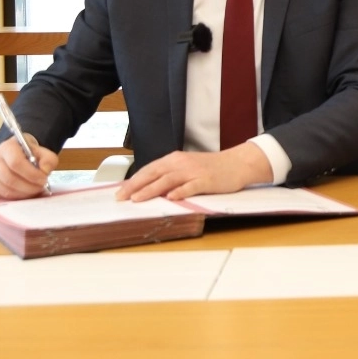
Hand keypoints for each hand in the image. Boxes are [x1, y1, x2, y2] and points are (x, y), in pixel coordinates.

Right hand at [0, 134, 57, 199]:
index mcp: (6, 147)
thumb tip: (45, 171)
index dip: (31, 174)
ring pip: (6, 190)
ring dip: (24, 194)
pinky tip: (26, 194)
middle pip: (10, 179)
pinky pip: (2, 196)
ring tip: (35, 191)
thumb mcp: (41, 151)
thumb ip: (48, 159)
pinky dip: (17, 198)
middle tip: (41, 188)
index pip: (16, 163)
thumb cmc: (28, 153)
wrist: (14, 154)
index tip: (43, 179)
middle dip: (29, 187)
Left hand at [117, 142, 273, 201]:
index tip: (119, 192)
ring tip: (138, 199)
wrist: (237, 163)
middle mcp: (181, 163)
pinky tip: (171, 198)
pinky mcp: (206, 180)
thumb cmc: (211, 168)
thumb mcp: (187, 168)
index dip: (133, 181)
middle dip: (135, 186)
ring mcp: (194, 171)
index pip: (149, 170)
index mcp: (174, 159)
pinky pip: (191, 186)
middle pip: (154, 173)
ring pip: (168, 180)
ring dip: (151, 189)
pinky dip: (180, 192)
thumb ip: (170, 176)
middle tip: (121, 197)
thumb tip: (149, 190)